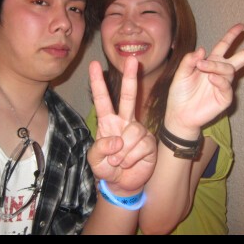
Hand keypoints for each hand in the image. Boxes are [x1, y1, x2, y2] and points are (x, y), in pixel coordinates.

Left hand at [88, 56, 156, 192]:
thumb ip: (100, 148)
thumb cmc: (106, 167)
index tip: (94, 65)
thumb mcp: (95, 160)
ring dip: (123, 151)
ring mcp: (139, 131)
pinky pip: (141, 146)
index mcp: (108, 122)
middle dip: (130, 78)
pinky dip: (132, 158)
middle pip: (128, 97)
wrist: (121, 184)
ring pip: (133, 132)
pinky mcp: (149, 143)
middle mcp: (125, 122)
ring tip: (119, 161)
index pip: (103, 99)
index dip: (98, 83)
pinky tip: (130, 163)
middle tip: (132, 59)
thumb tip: (117, 139)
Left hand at [165, 23, 243, 135]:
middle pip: (243, 56)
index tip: (241, 26)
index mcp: (210, 63)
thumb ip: (189, 61)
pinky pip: (226, 86)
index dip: (231, 36)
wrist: (179, 114)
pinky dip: (219, 80)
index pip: (224, 46)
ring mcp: (224, 85)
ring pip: (228, 69)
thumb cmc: (180, 93)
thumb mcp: (181, 74)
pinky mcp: (224, 98)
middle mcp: (220, 72)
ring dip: (216, 66)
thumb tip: (202, 49)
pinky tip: (211, 78)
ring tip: (202, 67)